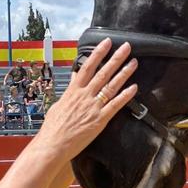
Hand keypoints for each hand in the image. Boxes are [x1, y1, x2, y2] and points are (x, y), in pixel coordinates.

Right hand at [37, 39, 136, 159]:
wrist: (53, 144)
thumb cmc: (53, 127)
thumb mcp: (59, 104)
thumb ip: (70, 89)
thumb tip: (75, 77)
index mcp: (73, 91)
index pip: (87, 67)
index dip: (98, 53)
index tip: (106, 43)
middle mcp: (84, 96)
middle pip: (102, 73)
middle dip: (115, 58)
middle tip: (126, 47)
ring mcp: (93, 107)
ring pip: (111, 86)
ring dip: (124, 73)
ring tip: (133, 62)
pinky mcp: (100, 120)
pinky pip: (115, 105)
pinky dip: (125, 96)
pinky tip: (134, 87)